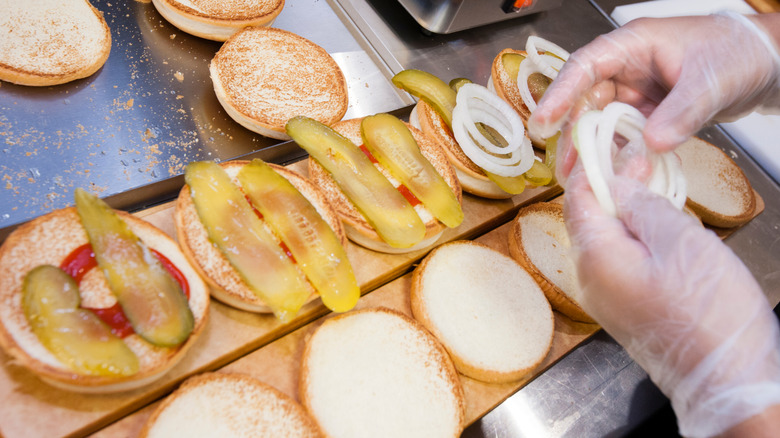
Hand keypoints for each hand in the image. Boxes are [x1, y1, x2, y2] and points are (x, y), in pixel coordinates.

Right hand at [529, 13, 779, 181]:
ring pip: (602, 121)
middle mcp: (629, 67)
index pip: (586, 66)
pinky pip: (624, 134)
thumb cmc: (737, 53)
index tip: (544, 121)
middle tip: (567, 165)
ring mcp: (637, 91)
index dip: (561, 93)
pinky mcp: (648, 112)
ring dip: (593, 148)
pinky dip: (618, 153)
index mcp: (635, 45)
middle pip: (586, 99)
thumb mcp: (710, 82)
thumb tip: (651, 143)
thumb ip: (681, 113)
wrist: (766, 65)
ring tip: (584, 177)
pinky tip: (613, 173)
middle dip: (574, 133)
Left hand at [563, 163, 779, 436]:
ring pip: (605, 237)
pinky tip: (660, 225)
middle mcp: (588, 278)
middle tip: (642, 158)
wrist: (726, 380)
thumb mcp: (679, 241)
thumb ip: (642, 205)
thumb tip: (617, 181)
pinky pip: (619, 260)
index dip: (590, 163)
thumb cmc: (709, 315)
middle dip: (611, 184)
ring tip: (656, 185)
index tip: (607, 138)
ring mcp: (604, 296)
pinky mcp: (623, 307)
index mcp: (595, 256)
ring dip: (627, 209)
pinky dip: (634, 236)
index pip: (577, 196)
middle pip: (588, 216)